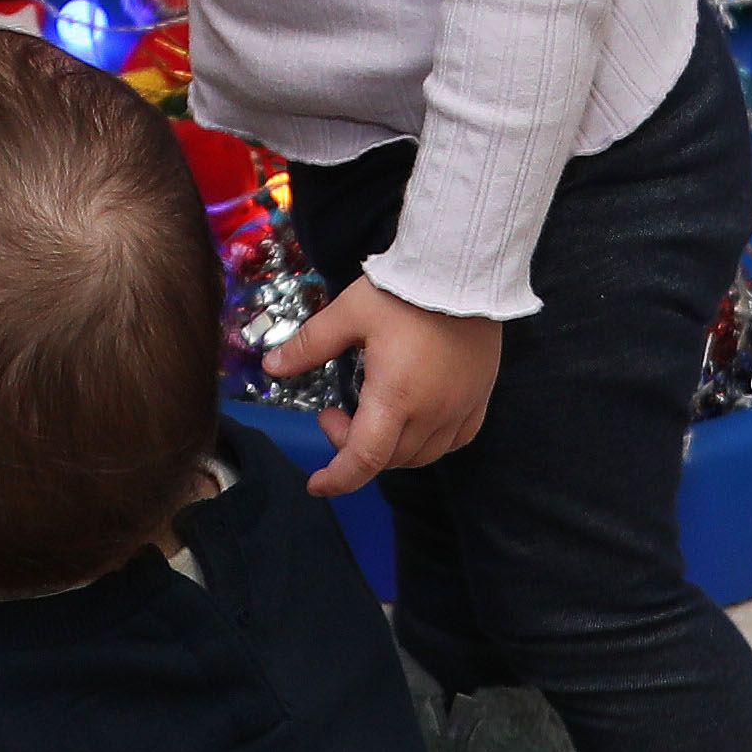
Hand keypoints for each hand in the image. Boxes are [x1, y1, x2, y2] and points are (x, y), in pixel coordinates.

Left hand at [261, 278, 500, 492]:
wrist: (463, 269)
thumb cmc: (405, 290)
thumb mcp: (348, 313)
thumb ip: (310, 345)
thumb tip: (271, 367)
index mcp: (395, 396)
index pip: (364, 459)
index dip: (337, 479)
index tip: (317, 482)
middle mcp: (431, 412)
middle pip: (388, 459)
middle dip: (352, 448)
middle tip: (334, 414)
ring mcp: (459, 409)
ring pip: (421, 456)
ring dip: (389, 449)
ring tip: (370, 415)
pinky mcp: (479, 399)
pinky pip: (454, 441)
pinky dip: (427, 443)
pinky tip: (413, 421)